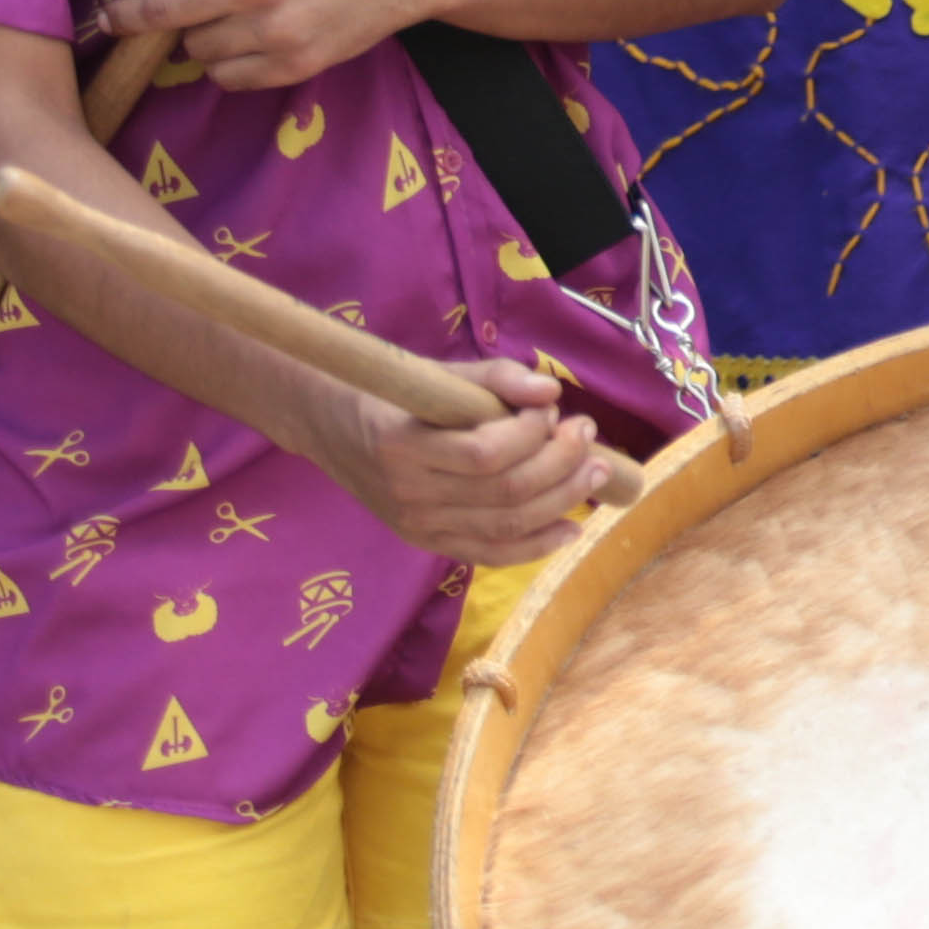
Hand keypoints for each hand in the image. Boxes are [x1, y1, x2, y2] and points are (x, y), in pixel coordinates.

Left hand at [101, 0, 456, 89]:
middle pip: (163, 14)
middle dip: (132, 17)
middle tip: (118, 20)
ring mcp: (274, 32)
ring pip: (194, 49)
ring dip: (192, 36)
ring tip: (211, 20)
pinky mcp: (295, 64)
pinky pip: (228, 78)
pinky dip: (223, 64)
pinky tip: (239, 43)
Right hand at [312, 353, 599, 565]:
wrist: (333, 427)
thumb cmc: (394, 394)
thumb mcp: (439, 374)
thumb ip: (495, 377)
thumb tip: (549, 391)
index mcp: (403, 446)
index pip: (484, 453)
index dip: (531, 433)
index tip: (553, 408)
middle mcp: (408, 494)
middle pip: (504, 492)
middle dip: (561, 463)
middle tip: (588, 434)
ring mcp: (417, 526)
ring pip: (505, 525)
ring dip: (561, 500)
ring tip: (595, 472)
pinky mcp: (427, 543)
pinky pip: (489, 554)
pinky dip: (535, 547)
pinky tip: (570, 530)